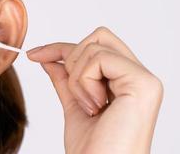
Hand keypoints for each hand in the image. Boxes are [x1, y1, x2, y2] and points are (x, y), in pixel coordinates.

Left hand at [26, 27, 163, 153]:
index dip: (62, 48)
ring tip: (89, 106)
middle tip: (73, 89)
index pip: (95, 47)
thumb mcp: (74, 105)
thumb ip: (66, 80)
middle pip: (99, 37)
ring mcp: (144, 79)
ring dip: (78, 78)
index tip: (35, 54)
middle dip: (71, 58)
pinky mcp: (142, 83)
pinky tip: (95, 105)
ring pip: (95, 47)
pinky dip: (85, 81)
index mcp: (126, 82)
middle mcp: (139, 77)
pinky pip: (99, 59)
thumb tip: (50, 59)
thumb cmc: (93, 148)